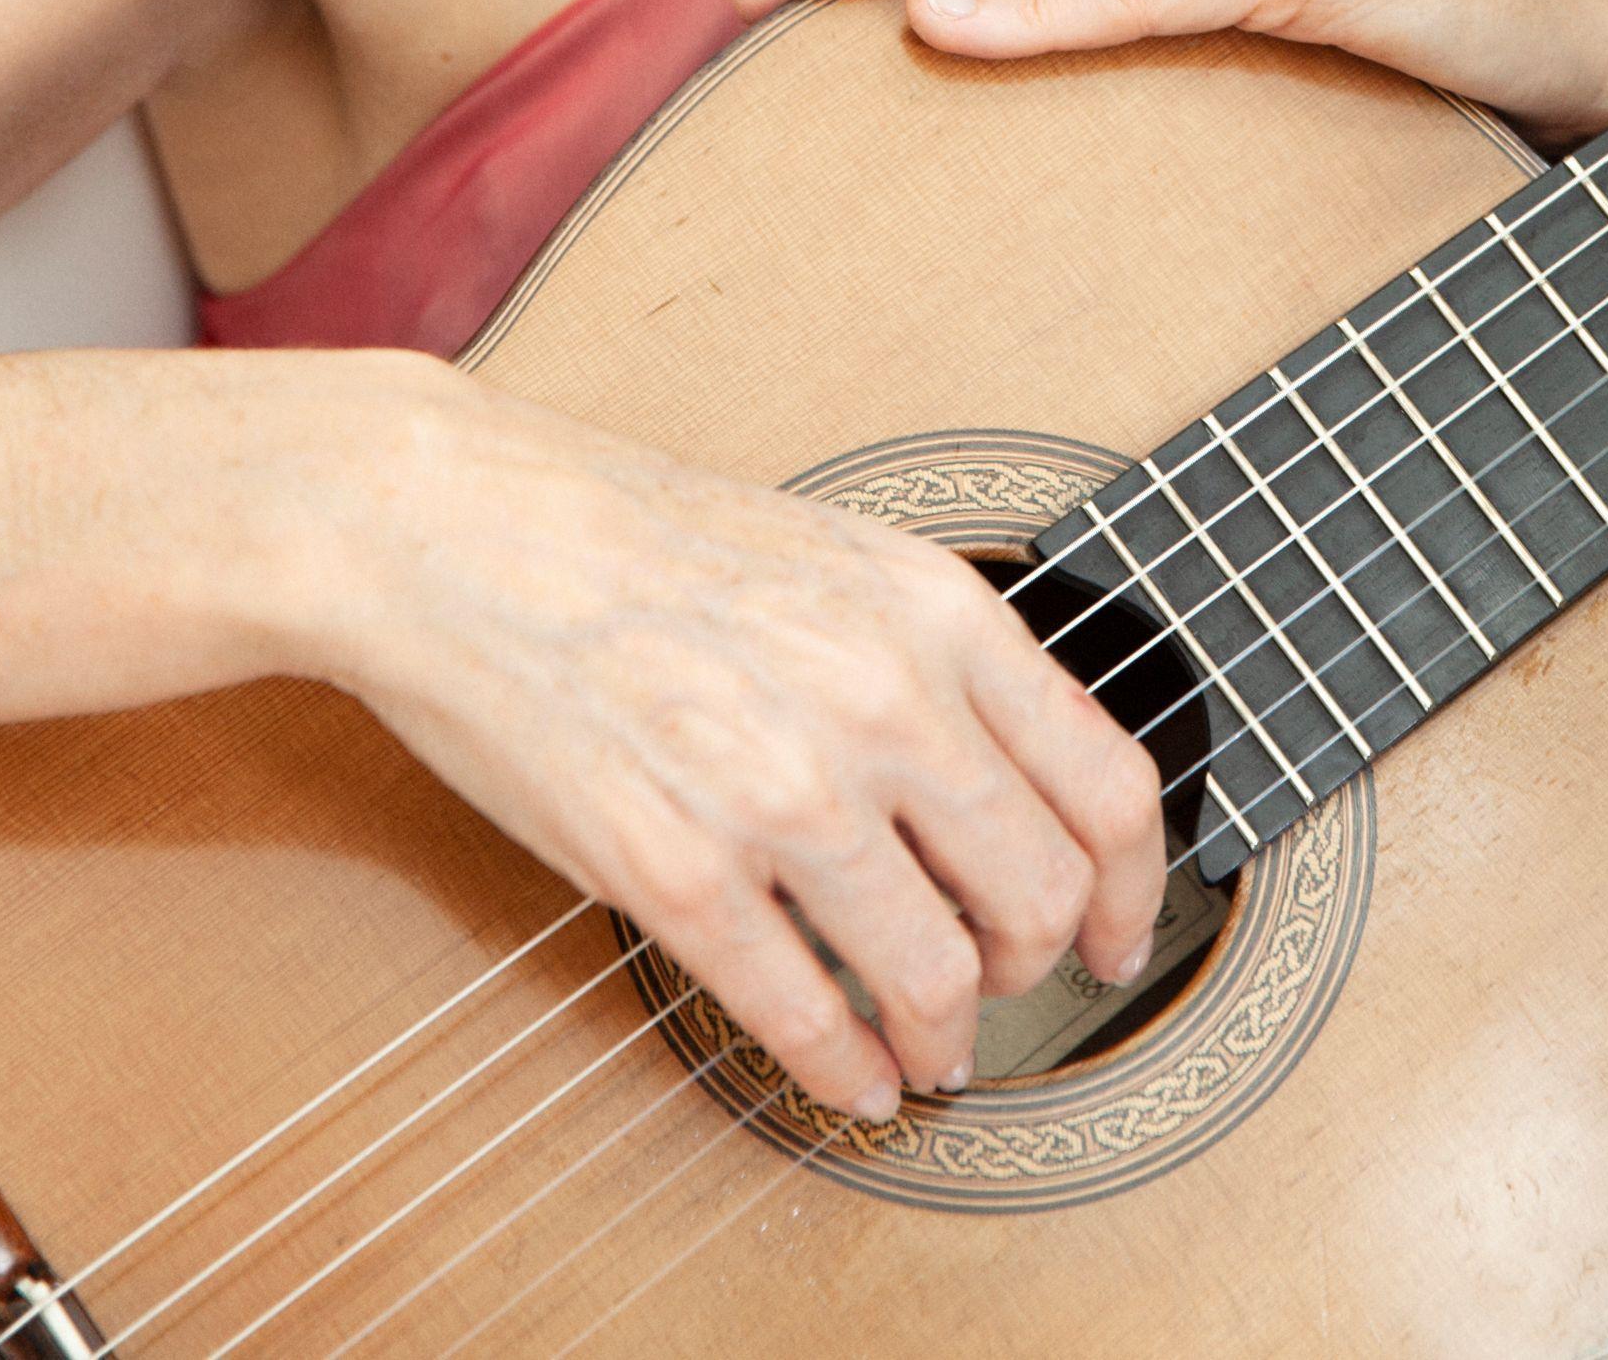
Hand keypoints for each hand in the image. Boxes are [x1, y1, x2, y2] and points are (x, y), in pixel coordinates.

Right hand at [326, 369, 1165, 1123]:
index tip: (1122, 938)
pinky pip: (804, 1016)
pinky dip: (844, 1074)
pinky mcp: (676, 870)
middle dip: (1032, 970)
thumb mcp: (842, 555)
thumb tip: (1020, 790)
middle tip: (1001, 988)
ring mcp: (782, 791)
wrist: (470, 528)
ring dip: (943, 1040)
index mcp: (936, 611)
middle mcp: (882, 700)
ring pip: (936, 976)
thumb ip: (939, 659)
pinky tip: (849, 1079)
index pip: (1107, 785)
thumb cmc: (640, 536)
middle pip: (1040, 897)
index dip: (1138, 891)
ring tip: (926, 1052)